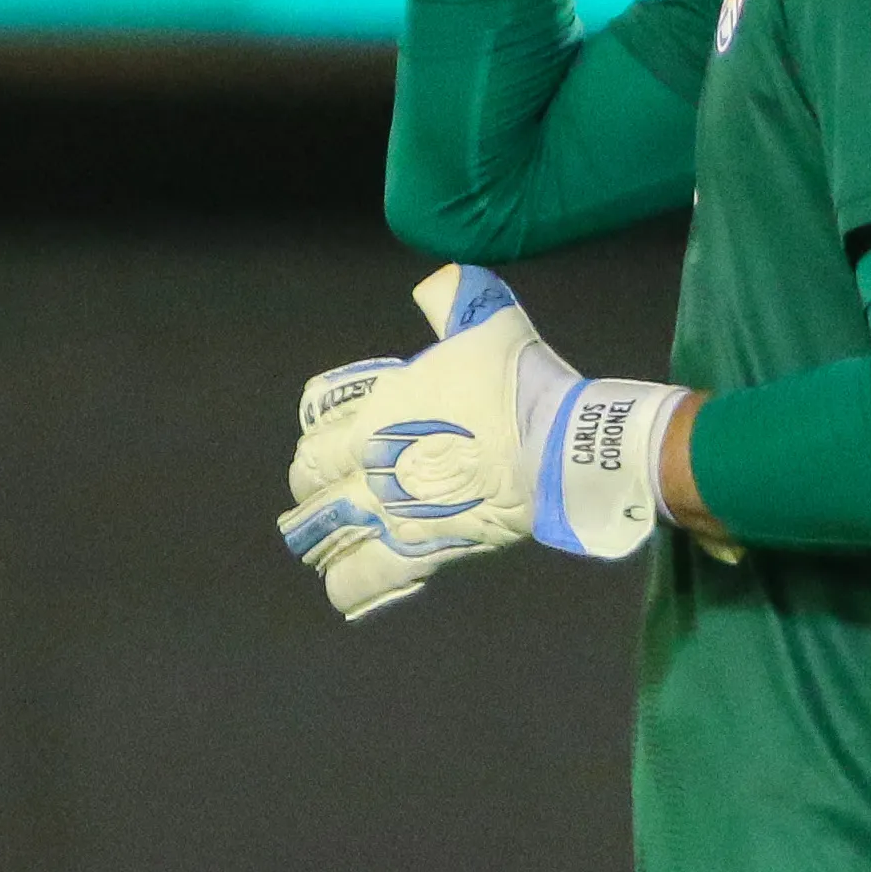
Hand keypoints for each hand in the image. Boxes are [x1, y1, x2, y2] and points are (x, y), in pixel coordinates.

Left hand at [277, 265, 684, 621]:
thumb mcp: (485, 322)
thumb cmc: (519, 382)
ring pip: (326, 537)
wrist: (559, 445)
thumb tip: (436, 283)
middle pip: (311, 487)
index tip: (327, 455)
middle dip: (315, 492)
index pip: (315, 440)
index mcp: (376, 412)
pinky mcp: (420, 552)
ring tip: (326, 548)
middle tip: (329, 497)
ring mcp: (391, 513)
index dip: (316, 450)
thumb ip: (453, 300)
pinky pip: (364, 580)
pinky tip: (346, 588)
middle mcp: (371, 466)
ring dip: (322, 541)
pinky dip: (350, 586)